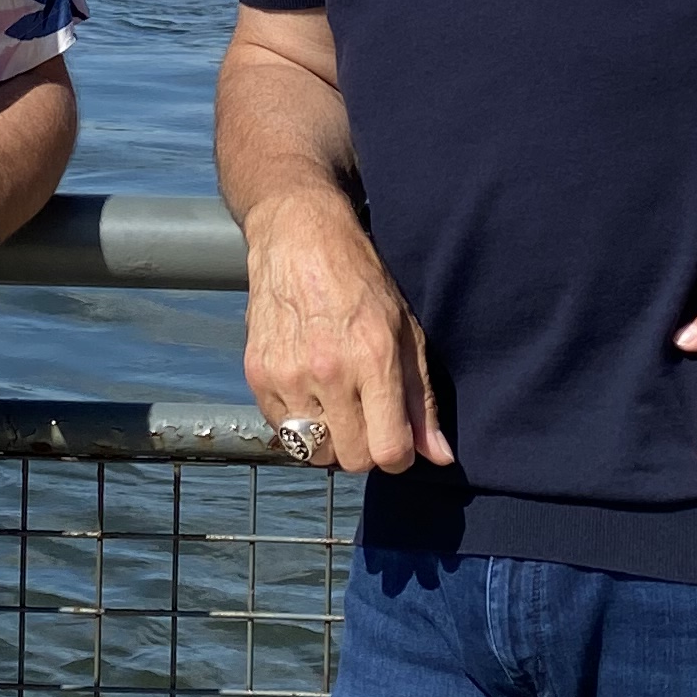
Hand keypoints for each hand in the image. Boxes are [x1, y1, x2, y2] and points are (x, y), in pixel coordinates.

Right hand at [243, 194, 451, 476]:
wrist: (298, 237)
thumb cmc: (359, 279)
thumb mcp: (406, 330)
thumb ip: (422, 399)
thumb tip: (439, 457)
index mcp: (374, 357)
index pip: (388, 451)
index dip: (400, 457)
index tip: (398, 442)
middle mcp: (329, 371)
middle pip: (352, 459)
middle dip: (367, 450)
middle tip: (368, 420)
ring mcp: (288, 374)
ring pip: (315, 453)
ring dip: (332, 440)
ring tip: (338, 406)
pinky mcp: (257, 374)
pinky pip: (283, 432)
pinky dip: (300, 424)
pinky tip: (310, 392)